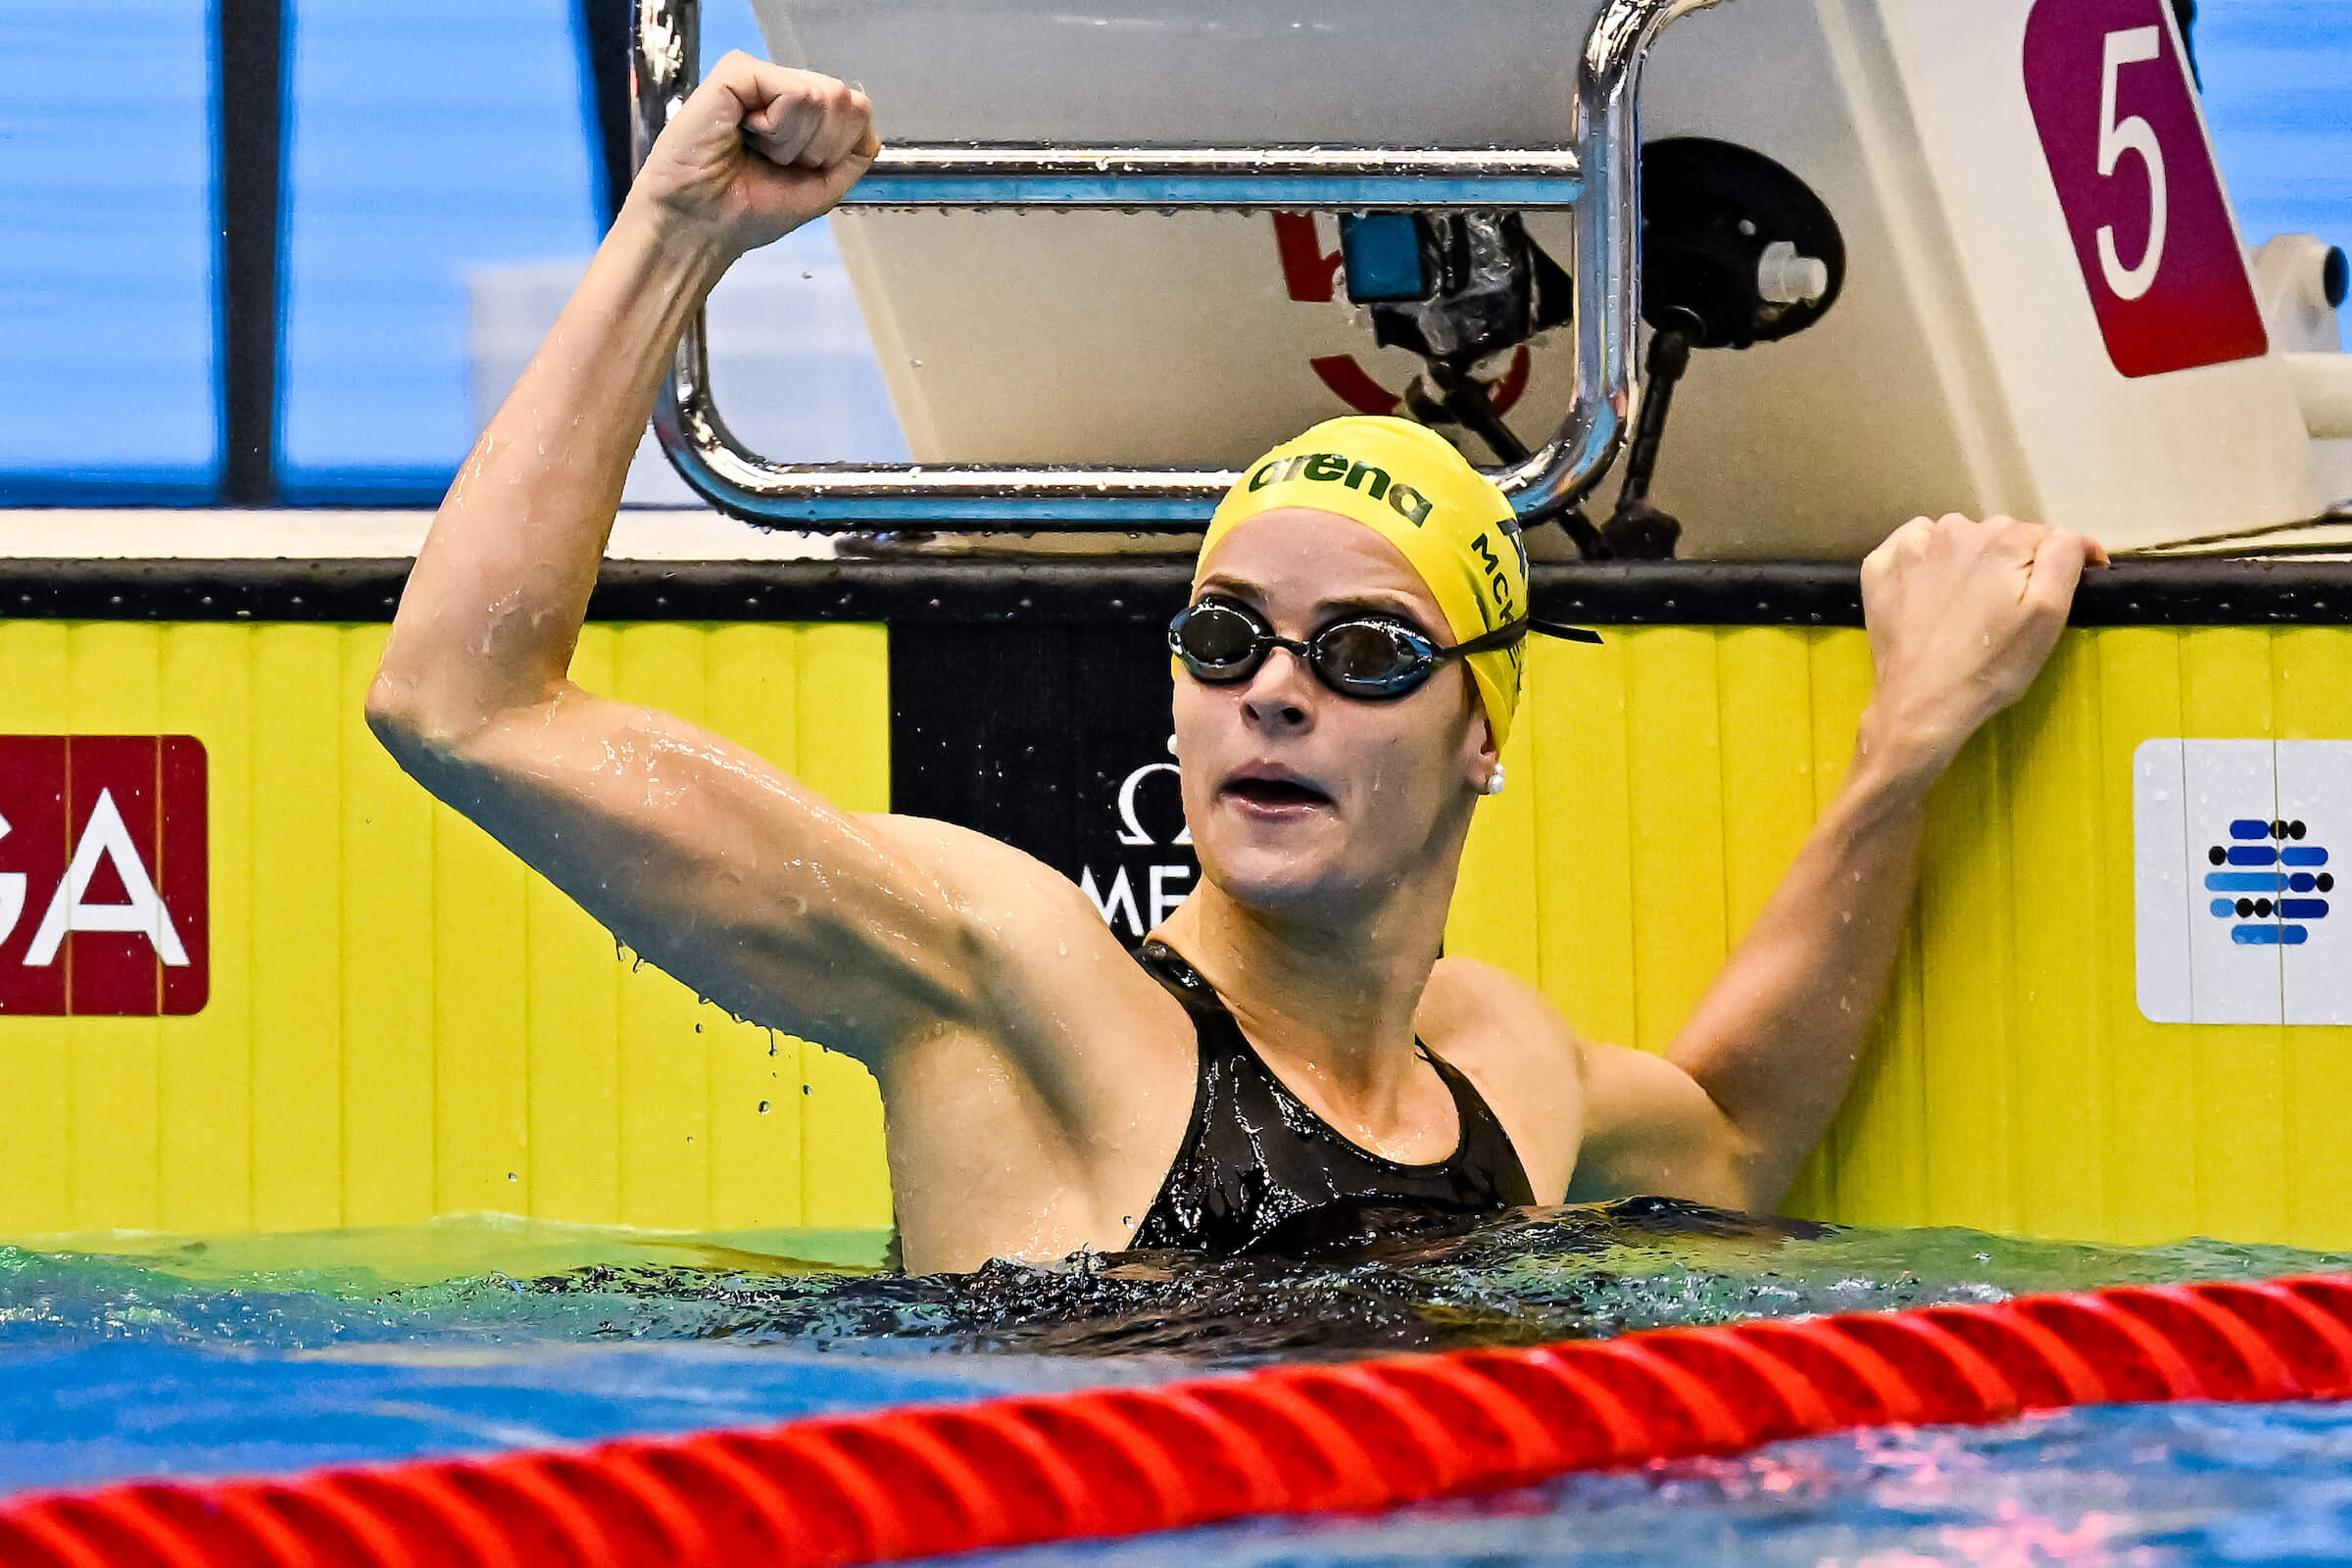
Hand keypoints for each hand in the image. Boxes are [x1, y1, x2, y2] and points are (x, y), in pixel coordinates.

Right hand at [625, 53, 876, 260]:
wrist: (702, 227)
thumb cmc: (748, 210)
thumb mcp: (824, 186)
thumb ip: (855, 150)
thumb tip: (864, 111)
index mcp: (803, 113)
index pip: (858, 110)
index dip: (837, 151)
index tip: (797, 170)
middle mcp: (784, 88)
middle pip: (847, 101)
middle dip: (819, 148)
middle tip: (773, 161)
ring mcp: (762, 78)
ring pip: (824, 96)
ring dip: (795, 142)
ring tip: (757, 149)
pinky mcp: (738, 72)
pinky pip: (797, 93)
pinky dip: (779, 128)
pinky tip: (747, 134)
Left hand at [1858, 513, 2108, 779]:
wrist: (1922, 703)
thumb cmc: (1993, 665)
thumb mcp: (2049, 613)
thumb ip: (2064, 558)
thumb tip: (2073, 536)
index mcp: (2002, 538)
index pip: (2043, 537)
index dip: (2057, 562)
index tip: (2057, 591)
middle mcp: (1954, 529)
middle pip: (1999, 535)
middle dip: (2011, 562)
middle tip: (2004, 608)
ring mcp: (1910, 546)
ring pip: (1957, 538)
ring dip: (1968, 560)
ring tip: (1966, 605)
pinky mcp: (1879, 566)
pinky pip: (1913, 547)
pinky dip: (1925, 561)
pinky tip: (1928, 593)